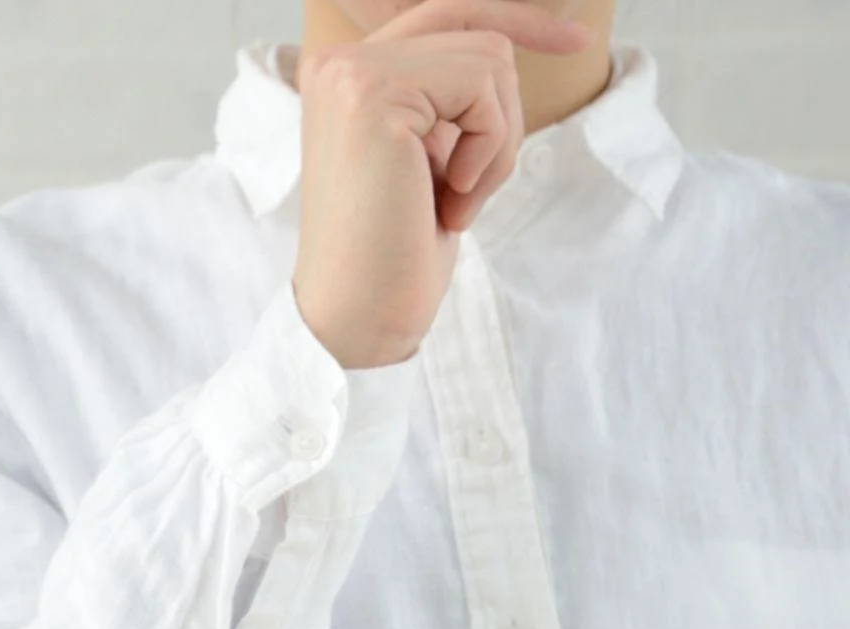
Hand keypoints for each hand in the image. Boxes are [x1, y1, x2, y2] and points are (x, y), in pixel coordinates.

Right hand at [293, 0, 590, 367]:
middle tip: (468, 191)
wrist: (359, 314)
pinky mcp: (373, 94)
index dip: (517, 19)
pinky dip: (488, 151)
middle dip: (503, 116)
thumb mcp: (427, 151)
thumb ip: (446, 93)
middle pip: (481, 35)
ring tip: (454, 200)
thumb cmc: (395, 249)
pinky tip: (449, 199)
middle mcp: (336, 63)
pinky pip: (482, 89)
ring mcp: (350, 73)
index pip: (447, 12)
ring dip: (496, 141)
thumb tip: (511, 37)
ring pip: (490, 59)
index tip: (577, 38)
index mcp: (342, 75)